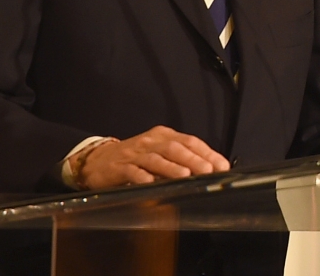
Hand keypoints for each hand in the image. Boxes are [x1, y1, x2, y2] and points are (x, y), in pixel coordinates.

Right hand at [75, 126, 229, 188]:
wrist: (98, 161)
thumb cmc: (134, 158)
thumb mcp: (158, 152)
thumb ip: (180, 159)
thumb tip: (209, 168)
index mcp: (162, 136)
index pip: (189, 141)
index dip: (207, 152)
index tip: (221, 165)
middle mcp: (149, 142)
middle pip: (174, 148)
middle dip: (193, 160)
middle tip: (208, 171)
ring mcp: (134, 154)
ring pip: (155, 158)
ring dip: (171, 168)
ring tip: (186, 175)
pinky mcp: (118, 167)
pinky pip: (132, 171)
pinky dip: (142, 176)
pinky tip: (150, 182)